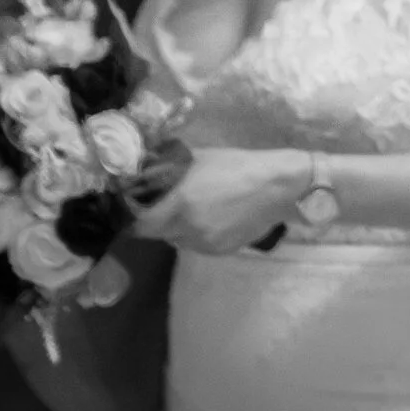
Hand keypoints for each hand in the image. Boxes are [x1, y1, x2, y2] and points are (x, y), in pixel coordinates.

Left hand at [131, 148, 299, 254]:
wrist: (277, 186)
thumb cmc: (237, 166)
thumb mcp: (197, 159)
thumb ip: (166, 169)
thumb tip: (139, 170)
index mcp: (179, 203)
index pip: (137, 223)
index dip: (132, 216)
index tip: (134, 206)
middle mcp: (187, 228)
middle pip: (155, 233)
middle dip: (155, 220)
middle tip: (164, 204)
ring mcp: (204, 243)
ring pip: (176, 239)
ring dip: (177, 227)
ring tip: (194, 208)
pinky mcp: (220, 251)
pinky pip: (197, 244)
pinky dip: (197, 233)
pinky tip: (213, 217)